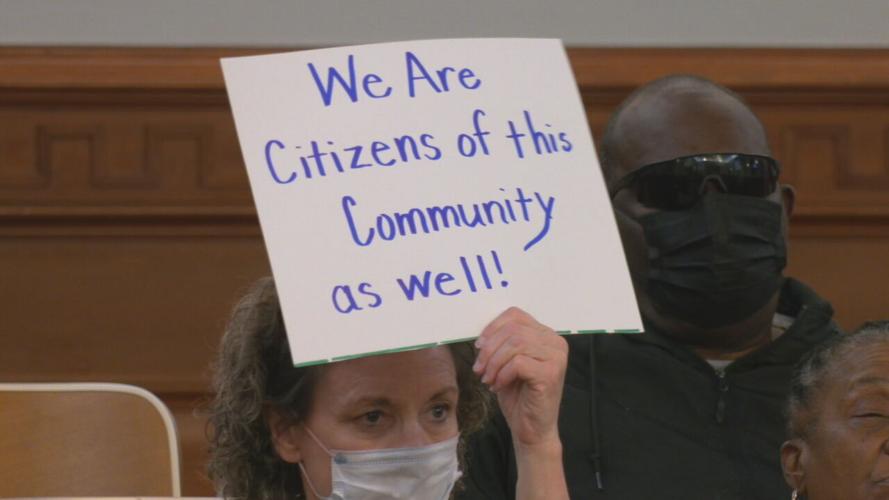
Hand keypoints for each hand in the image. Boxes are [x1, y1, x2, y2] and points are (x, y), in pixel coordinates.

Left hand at [473, 307, 567, 448]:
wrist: (532, 429)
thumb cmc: (519, 396)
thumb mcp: (506, 363)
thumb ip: (501, 343)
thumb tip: (481, 334)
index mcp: (546, 335)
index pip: (515, 315)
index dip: (492, 328)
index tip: (479, 347)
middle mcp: (555, 342)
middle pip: (513, 329)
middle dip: (489, 349)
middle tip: (479, 369)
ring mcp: (556, 357)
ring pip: (515, 344)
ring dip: (494, 363)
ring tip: (487, 378)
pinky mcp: (551, 373)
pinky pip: (518, 363)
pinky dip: (502, 374)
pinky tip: (498, 386)